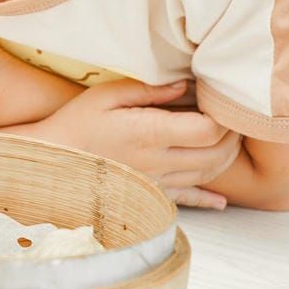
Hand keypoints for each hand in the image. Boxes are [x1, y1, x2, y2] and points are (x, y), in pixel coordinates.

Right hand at [34, 79, 240, 209]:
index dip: (225, 118)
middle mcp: (158, 162)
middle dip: (233, 136)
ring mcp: (155, 182)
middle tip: (237, 117)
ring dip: (225, 158)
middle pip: (216, 155)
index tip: (224, 101)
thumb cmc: (76, 122)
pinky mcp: (148, 194)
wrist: (52, 161)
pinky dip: (208, 200)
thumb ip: (149, 90)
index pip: (207, 130)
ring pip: (207, 176)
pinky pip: (186, 199)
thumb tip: (185, 86)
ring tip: (231, 140)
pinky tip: (221, 202)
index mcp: (149, 133)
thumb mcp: (107, 95)